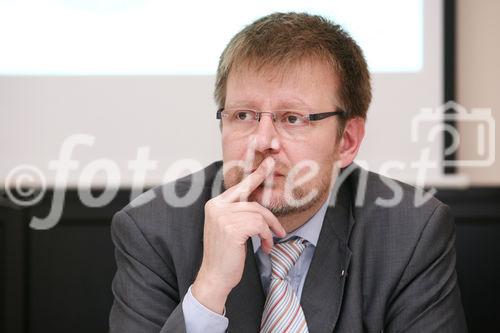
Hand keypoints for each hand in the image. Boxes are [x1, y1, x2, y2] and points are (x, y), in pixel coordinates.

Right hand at [192, 157, 285, 313]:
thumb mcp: (229, 228)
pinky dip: (266, 237)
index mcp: (215, 204)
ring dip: (268, 232)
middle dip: (270, 217)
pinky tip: (264, 248)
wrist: (215, 276)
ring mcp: (223, 217)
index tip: (269, 163)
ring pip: (258, 215)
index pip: (239, 187)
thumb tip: (258, 202)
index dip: (256, 176)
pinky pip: (259, 226)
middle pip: (252, 203)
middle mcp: (217, 207)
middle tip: (280, 228)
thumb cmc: (225, 254)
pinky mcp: (232, 229)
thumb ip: (238, 212)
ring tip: (267, 244)